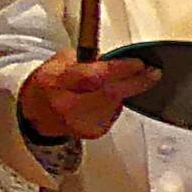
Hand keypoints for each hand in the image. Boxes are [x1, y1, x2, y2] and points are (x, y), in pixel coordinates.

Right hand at [16, 52, 155, 143]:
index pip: (93, 76)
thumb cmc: (51, 82)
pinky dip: (115, 104)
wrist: (37, 113)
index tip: (138, 63)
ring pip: (116, 104)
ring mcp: (80, 122)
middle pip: (110, 94)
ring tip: (118, 82)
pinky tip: (104, 99)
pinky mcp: (91, 133)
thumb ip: (89, 59)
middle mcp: (67, 104)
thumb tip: (119, 58)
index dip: (119, 70)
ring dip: (124, 91)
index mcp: (57, 81)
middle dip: (136, 82)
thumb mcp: (62, 62)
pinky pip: (114, 114)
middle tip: (153, 73)